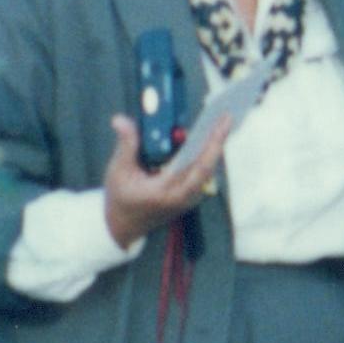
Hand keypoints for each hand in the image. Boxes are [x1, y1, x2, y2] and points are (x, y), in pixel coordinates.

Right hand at [99, 110, 228, 249]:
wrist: (124, 226)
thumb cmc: (120, 198)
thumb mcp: (118, 171)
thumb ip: (125, 144)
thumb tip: (120, 120)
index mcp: (166, 191)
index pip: (197, 165)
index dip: (212, 144)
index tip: (220, 123)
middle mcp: (183, 196)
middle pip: (209, 166)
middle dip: (219, 140)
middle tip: (226, 116)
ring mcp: (189, 198)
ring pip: (209, 169)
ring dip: (215, 146)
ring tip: (221, 120)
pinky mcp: (191, 196)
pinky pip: (204, 173)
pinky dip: (208, 154)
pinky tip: (210, 136)